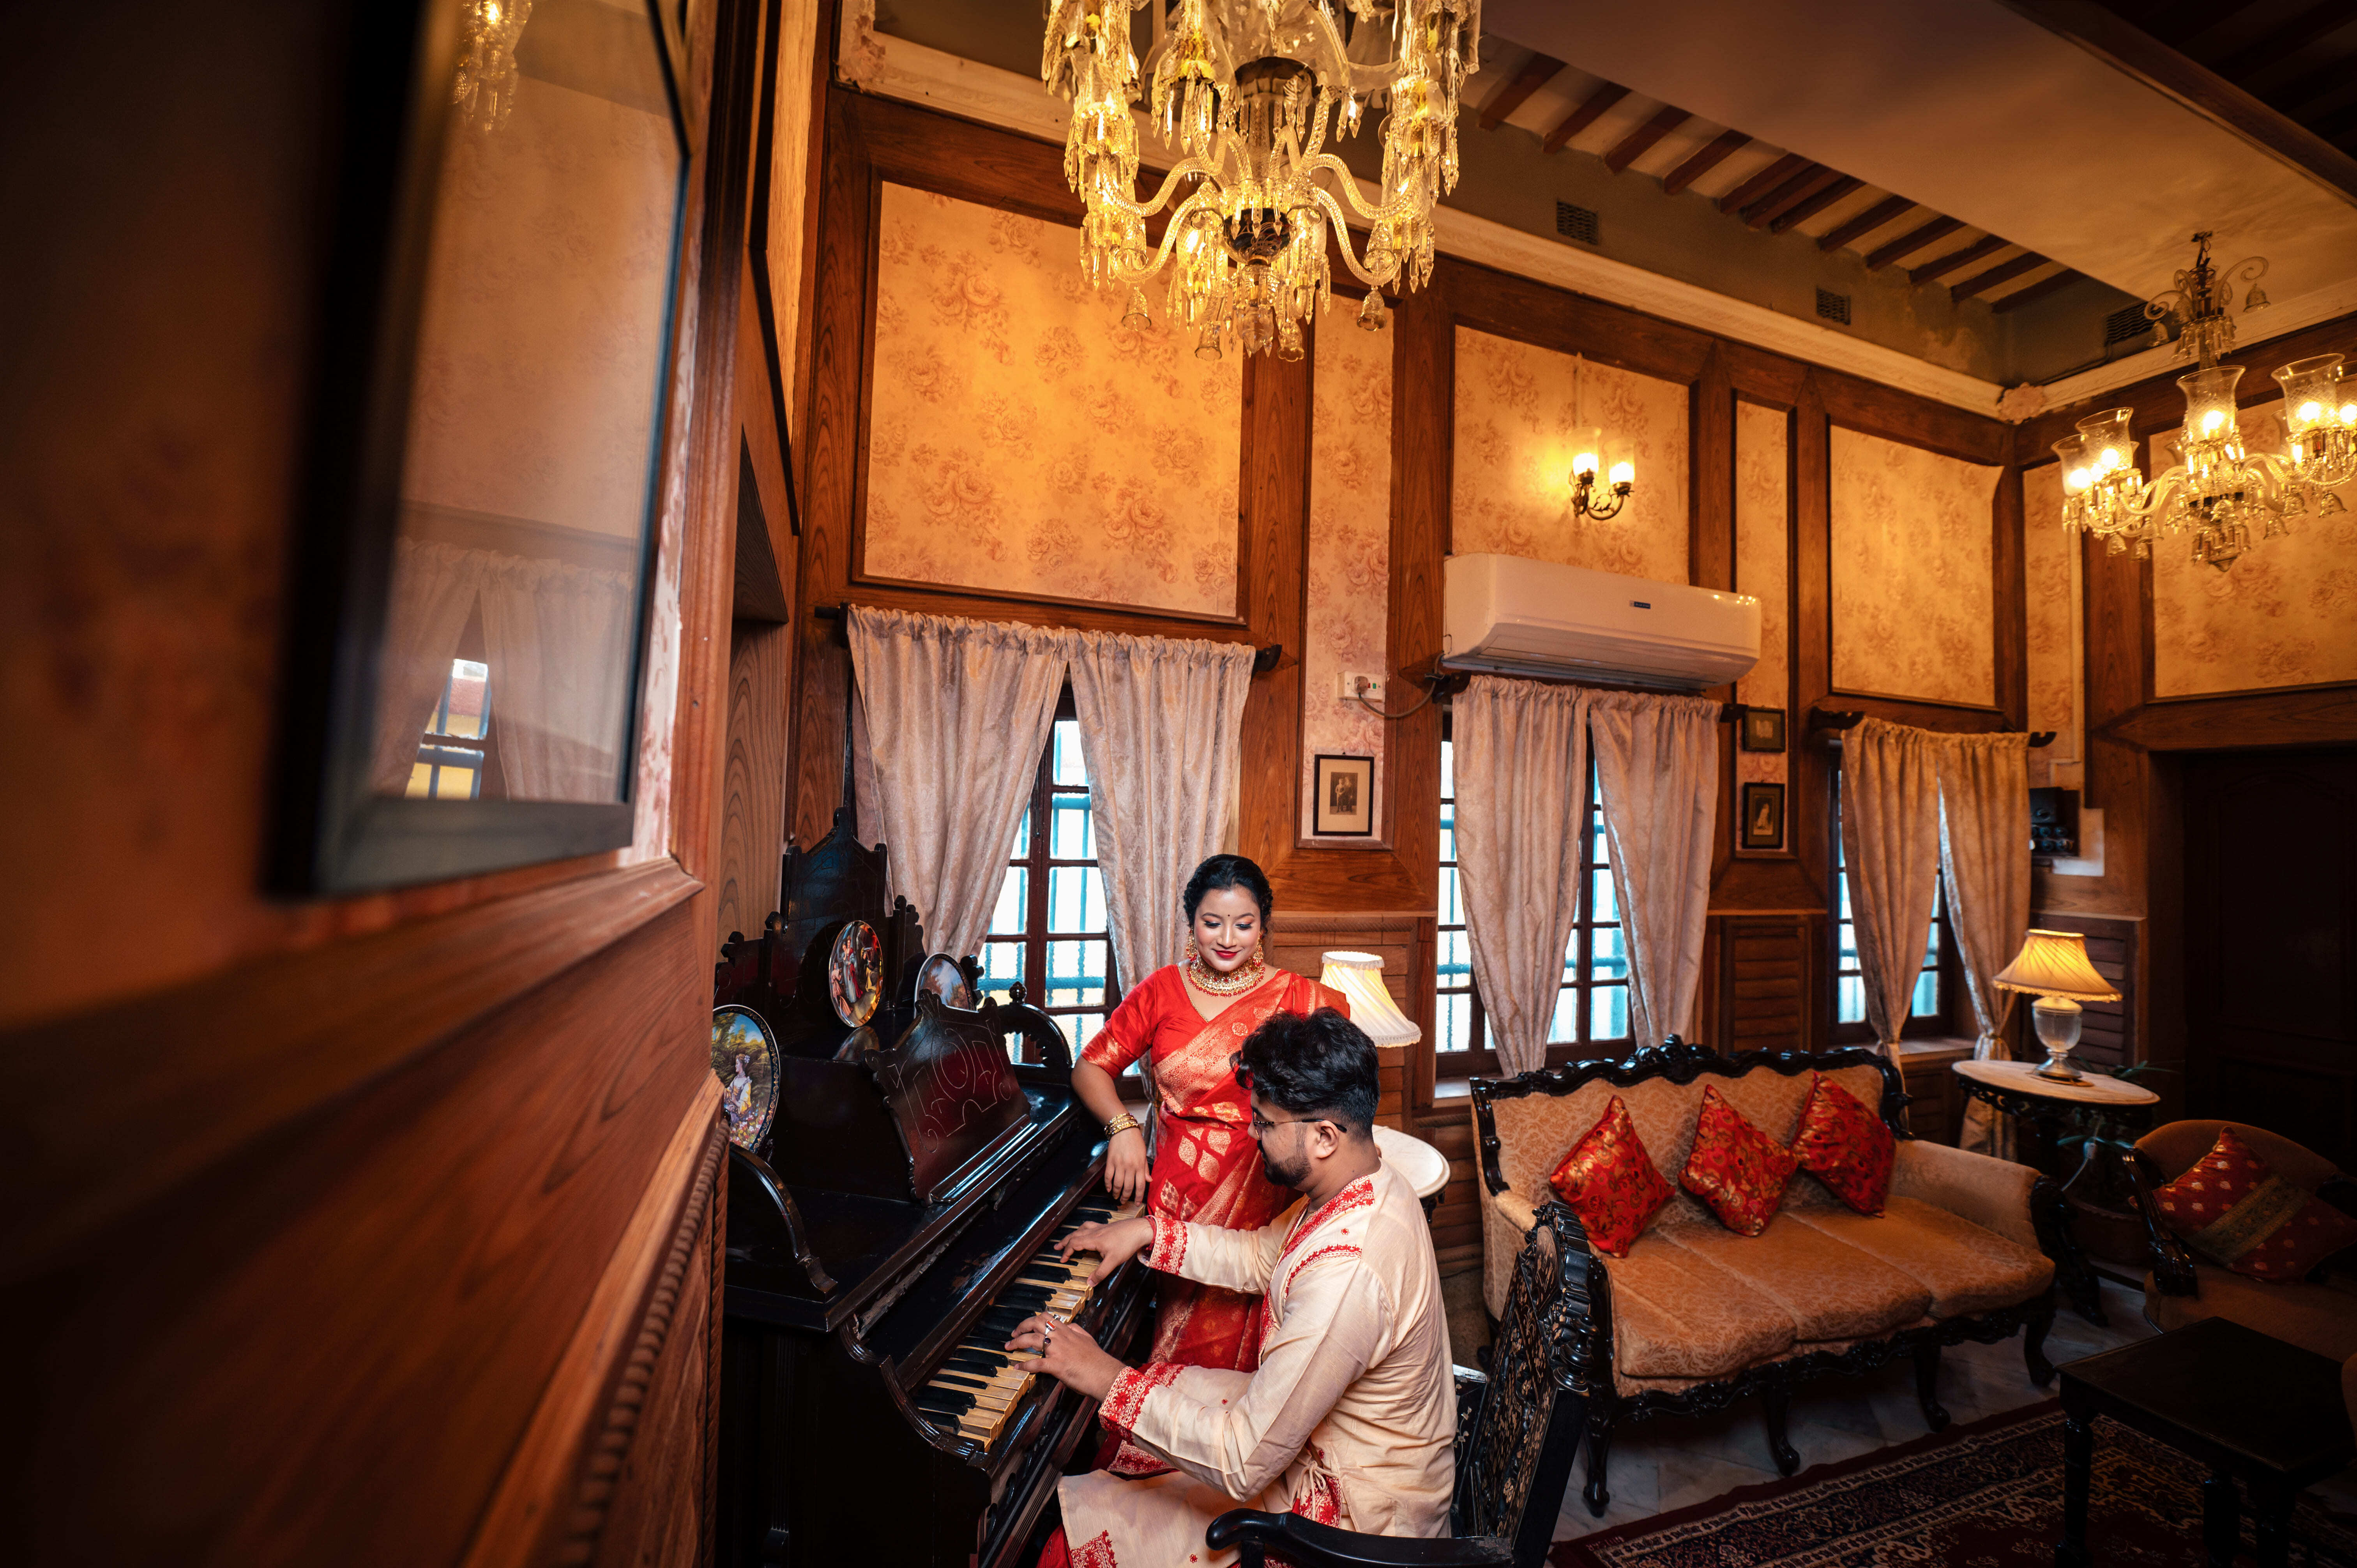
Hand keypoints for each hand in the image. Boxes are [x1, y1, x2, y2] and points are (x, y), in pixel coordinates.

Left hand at [1006, 1314, 1121, 1399]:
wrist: (1105, 1373)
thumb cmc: (1097, 1360)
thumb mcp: (1088, 1339)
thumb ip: (1076, 1331)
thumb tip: (1069, 1326)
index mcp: (1068, 1331)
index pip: (1047, 1317)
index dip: (1033, 1319)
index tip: (1027, 1325)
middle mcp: (1060, 1337)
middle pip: (1035, 1323)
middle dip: (1021, 1326)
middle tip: (1013, 1333)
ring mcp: (1057, 1351)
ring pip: (1031, 1340)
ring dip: (1017, 1342)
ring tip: (1009, 1347)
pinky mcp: (1056, 1365)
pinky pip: (1035, 1363)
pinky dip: (1024, 1365)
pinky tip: (1018, 1367)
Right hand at [1058, 1215, 1153, 1282]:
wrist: (1140, 1230)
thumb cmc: (1127, 1243)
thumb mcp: (1113, 1261)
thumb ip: (1100, 1273)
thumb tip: (1089, 1283)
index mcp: (1093, 1239)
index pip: (1074, 1244)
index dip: (1066, 1251)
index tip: (1062, 1259)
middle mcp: (1095, 1231)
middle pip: (1075, 1235)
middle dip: (1065, 1242)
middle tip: (1057, 1247)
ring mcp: (1101, 1227)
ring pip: (1082, 1228)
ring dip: (1073, 1234)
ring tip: (1068, 1238)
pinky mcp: (1107, 1226)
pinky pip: (1090, 1225)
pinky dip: (1083, 1229)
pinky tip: (1087, 1231)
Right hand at [1104, 1126, 1148, 1205]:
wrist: (1124, 1130)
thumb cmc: (1136, 1142)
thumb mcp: (1144, 1154)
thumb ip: (1145, 1169)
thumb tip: (1149, 1181)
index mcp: (1139, 1165)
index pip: (1140, 1185)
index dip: (1138, 1197)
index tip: (1137, 1203)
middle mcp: (1130, 1167)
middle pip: (1128, 1187)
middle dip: (1126, 1197)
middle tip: (1124, 1202)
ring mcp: (1119, 1164)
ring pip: (1117, 1184)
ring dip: (1116, 1193)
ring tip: (1116, 1197)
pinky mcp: (1110, 1162)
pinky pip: (1108, 1176)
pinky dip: (1108, 1184)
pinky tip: (1109, 1189)